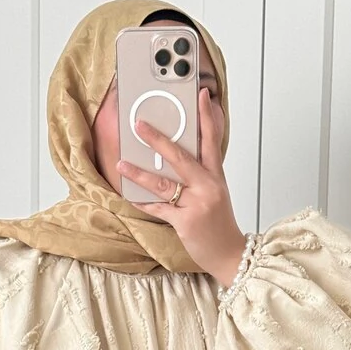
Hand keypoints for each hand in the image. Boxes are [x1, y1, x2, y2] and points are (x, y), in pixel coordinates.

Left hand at [117, 87, 245, 287]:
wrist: (229, 254)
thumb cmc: (219, 224)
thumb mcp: (216, 194)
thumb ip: (200, 176)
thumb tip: (174, 159)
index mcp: (216, 177)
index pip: (212, 140)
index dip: (207, 117)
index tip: (200, 95)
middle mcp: (207, 187)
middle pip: (181, 157)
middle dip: (158, 139)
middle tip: (140, 125)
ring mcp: (196, 204)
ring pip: (164, 183)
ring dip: (139, 173)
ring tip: (121, 164)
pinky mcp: (185, 222)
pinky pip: (158, 208)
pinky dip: (142, 202)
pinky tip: (128, 195)